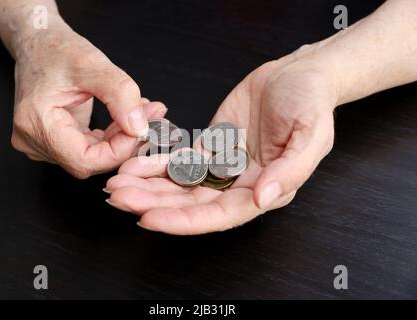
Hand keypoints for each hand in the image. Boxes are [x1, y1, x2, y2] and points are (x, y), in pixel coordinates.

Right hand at [11, 21, 165, 177]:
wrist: (39, 43)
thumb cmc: (56, 50)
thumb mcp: (93, 64)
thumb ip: (120, 95)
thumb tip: (139, 128)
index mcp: (36, 124)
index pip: (84, 160)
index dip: (117, 151)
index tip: (141, 129)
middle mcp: (34, 140)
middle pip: (90, 162)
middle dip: (124, 143)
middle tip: (150, 116)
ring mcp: (43, 144)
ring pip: (93, 158)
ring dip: (121, 139)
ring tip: (141, 112)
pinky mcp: (56, 142)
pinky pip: (90, 150)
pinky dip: (111, 137)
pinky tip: (125, 118)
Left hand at [105, 47, 338, 234]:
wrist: (299, 74)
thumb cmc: (311, 102)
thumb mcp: (311, 134)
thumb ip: (291, 169)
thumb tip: (264, 197)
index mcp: (266, 188)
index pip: (220, 214)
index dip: (184, 219)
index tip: (149, 218)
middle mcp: (242, 183)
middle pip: (192, 203)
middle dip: (154, 203)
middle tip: (120, 197)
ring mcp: (224, 166)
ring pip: (181, 185)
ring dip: (149, 186)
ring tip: (119, 182)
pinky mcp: (212, 146)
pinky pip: (181, 161)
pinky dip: (157, 164)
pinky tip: (135, 163)